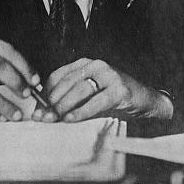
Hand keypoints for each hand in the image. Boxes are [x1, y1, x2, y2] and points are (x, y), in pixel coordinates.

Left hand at [33, 58, 172, 122]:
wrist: (146, 101)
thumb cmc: (114, 99)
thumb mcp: (90, 93)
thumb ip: (71, 97)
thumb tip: (44, 110)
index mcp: (86, 63)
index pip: (59, 75)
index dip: (45, 92)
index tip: (37, 108)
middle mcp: (97, 65)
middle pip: (68, 82)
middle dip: (52, 101)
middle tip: (41, 117)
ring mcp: (110, 75)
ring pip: (80, 89)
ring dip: (64, 106)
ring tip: (53, 119)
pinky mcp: (120, 89)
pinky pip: (96, 101)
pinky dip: (81, 111)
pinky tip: (71, 120)